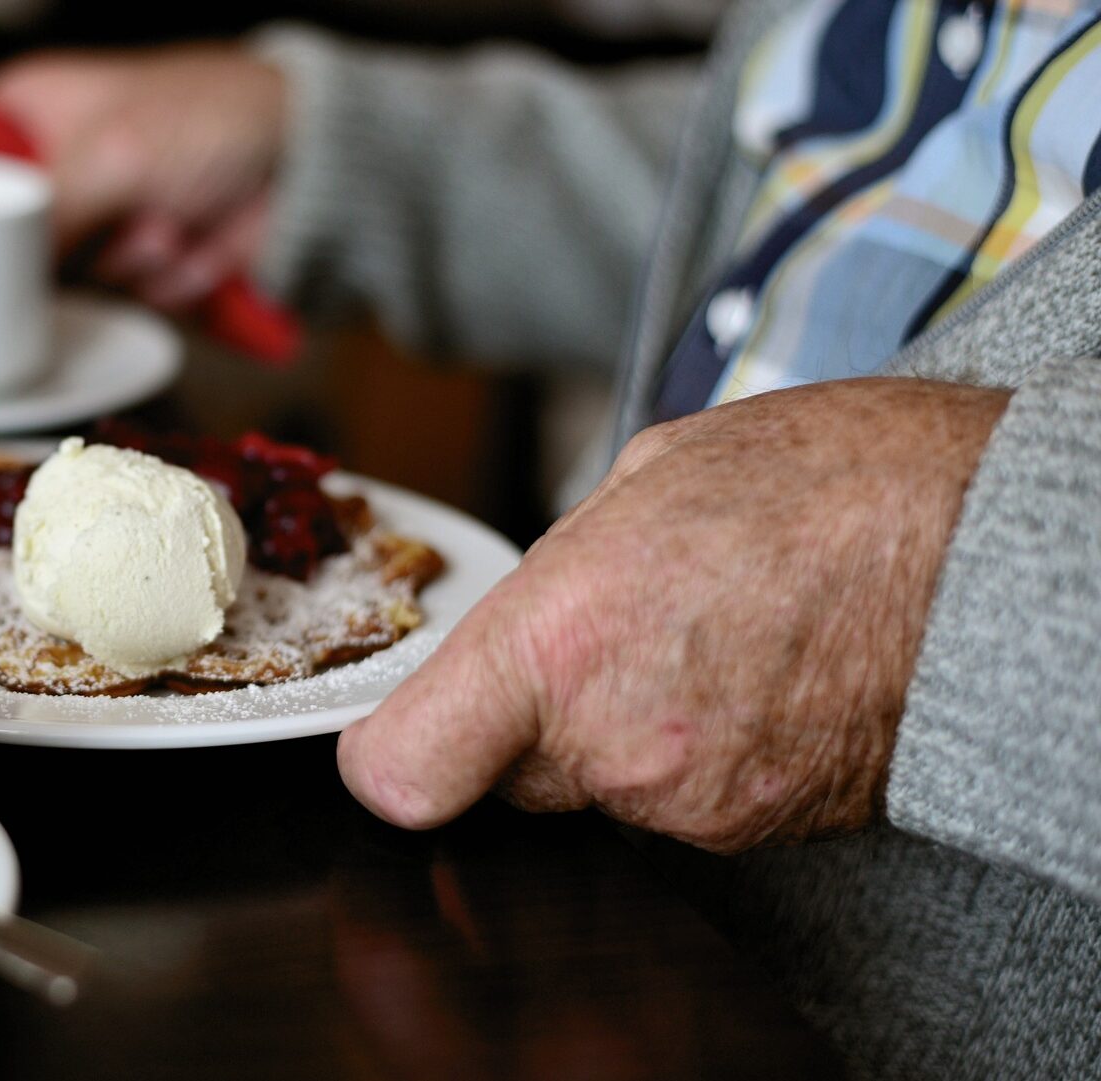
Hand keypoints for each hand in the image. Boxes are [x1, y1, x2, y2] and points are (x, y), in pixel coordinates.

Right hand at [0, 45, 284, 310]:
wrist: (306, 161)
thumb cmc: (212, 118)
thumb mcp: (110, 155)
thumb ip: (40, 217)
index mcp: (29, 111)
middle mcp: (55, 167)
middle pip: (12, 244)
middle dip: (77, 244)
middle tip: (112, 217)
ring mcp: (99, 218)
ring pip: (73, 281)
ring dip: (131, 260)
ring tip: (171, 221)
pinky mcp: (139, 261)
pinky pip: (124, 297)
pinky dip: (166, 279)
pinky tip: (195, 242)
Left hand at [339, 378, 1011, 850]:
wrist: (987, 547)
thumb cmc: (830, 483)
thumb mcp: (646, 479)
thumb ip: (557, 571)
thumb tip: (524, 615)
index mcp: (559, 643)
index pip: (403, 772)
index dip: (390, 755)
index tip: (400, 733)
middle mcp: (616, 745)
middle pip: (504, 775)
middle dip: (529, 717)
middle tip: (608, 635)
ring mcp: (694, 804)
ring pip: (599, 786)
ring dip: (623, 730)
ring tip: (707, 636)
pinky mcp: (759, 835)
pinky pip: (681, 802)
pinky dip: (697, 752)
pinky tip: (751, 673)